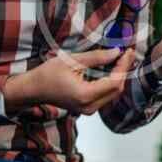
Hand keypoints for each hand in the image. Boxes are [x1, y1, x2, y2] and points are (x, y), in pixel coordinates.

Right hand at [7, 47, 134, 115]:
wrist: (33, 89)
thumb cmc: (48, 74)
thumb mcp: (72, 60)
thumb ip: (97, 57)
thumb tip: (116, 52)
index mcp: (85, 95)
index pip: (114, 82)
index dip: (124, 66)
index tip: (128, 51)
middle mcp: (89, 107)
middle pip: (116, 89)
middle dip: (123, 70)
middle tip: (126, 52)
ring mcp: (88, 110)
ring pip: (112, 93)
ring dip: (118, 76)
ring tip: (121, 58)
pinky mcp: (87, 108)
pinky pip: (105, 95)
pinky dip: (110, 82)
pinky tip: (111, 68)